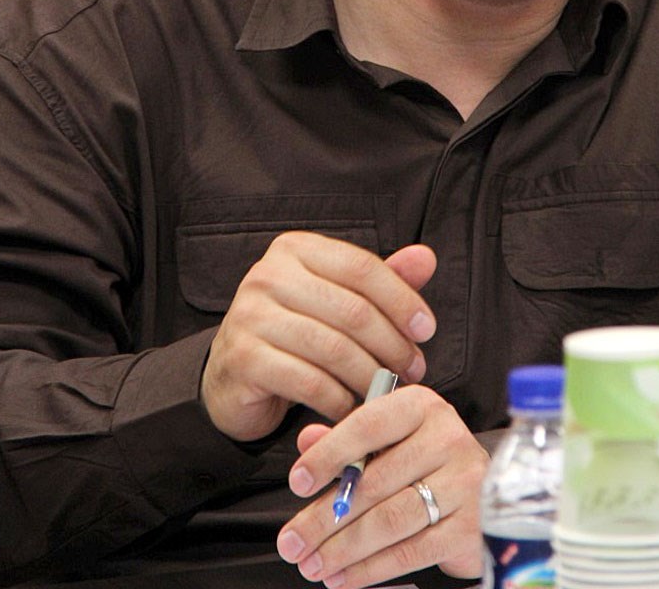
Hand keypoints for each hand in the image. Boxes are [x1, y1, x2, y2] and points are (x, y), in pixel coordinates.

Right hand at [200, 232, 436, 441]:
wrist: (232, 377)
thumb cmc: (296, 332)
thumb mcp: (338, 299)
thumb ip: (381, 280)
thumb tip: (426, 259)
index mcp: (295, 249)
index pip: (361, 267)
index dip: (401, 299)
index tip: (426, 330)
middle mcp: (268, 274)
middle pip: (352, 310)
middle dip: (392, 344)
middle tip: (413, 369)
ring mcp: (251, 315)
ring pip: (333, 349)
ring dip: (370, 376)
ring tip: (386, 391)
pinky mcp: (243, 358)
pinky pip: (309, 382)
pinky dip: (340, 400)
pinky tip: (352, 409)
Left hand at [276, 383, 488, 587]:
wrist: (492, 490)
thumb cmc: (429, 461)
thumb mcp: (390, 439)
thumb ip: (348, 438)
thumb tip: (307, 441)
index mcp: (422, 407)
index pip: (368, 425)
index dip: (328, 454)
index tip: (298, 482)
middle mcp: (447, 439)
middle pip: (374, 483)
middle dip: (325, 517)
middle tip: (293, 540)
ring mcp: (463, 484)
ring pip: (390, 520)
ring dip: (343, 548)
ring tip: (314, 562)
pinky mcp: (470, 526)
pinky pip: (411, 551)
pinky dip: (371, 568)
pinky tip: (345, 576)